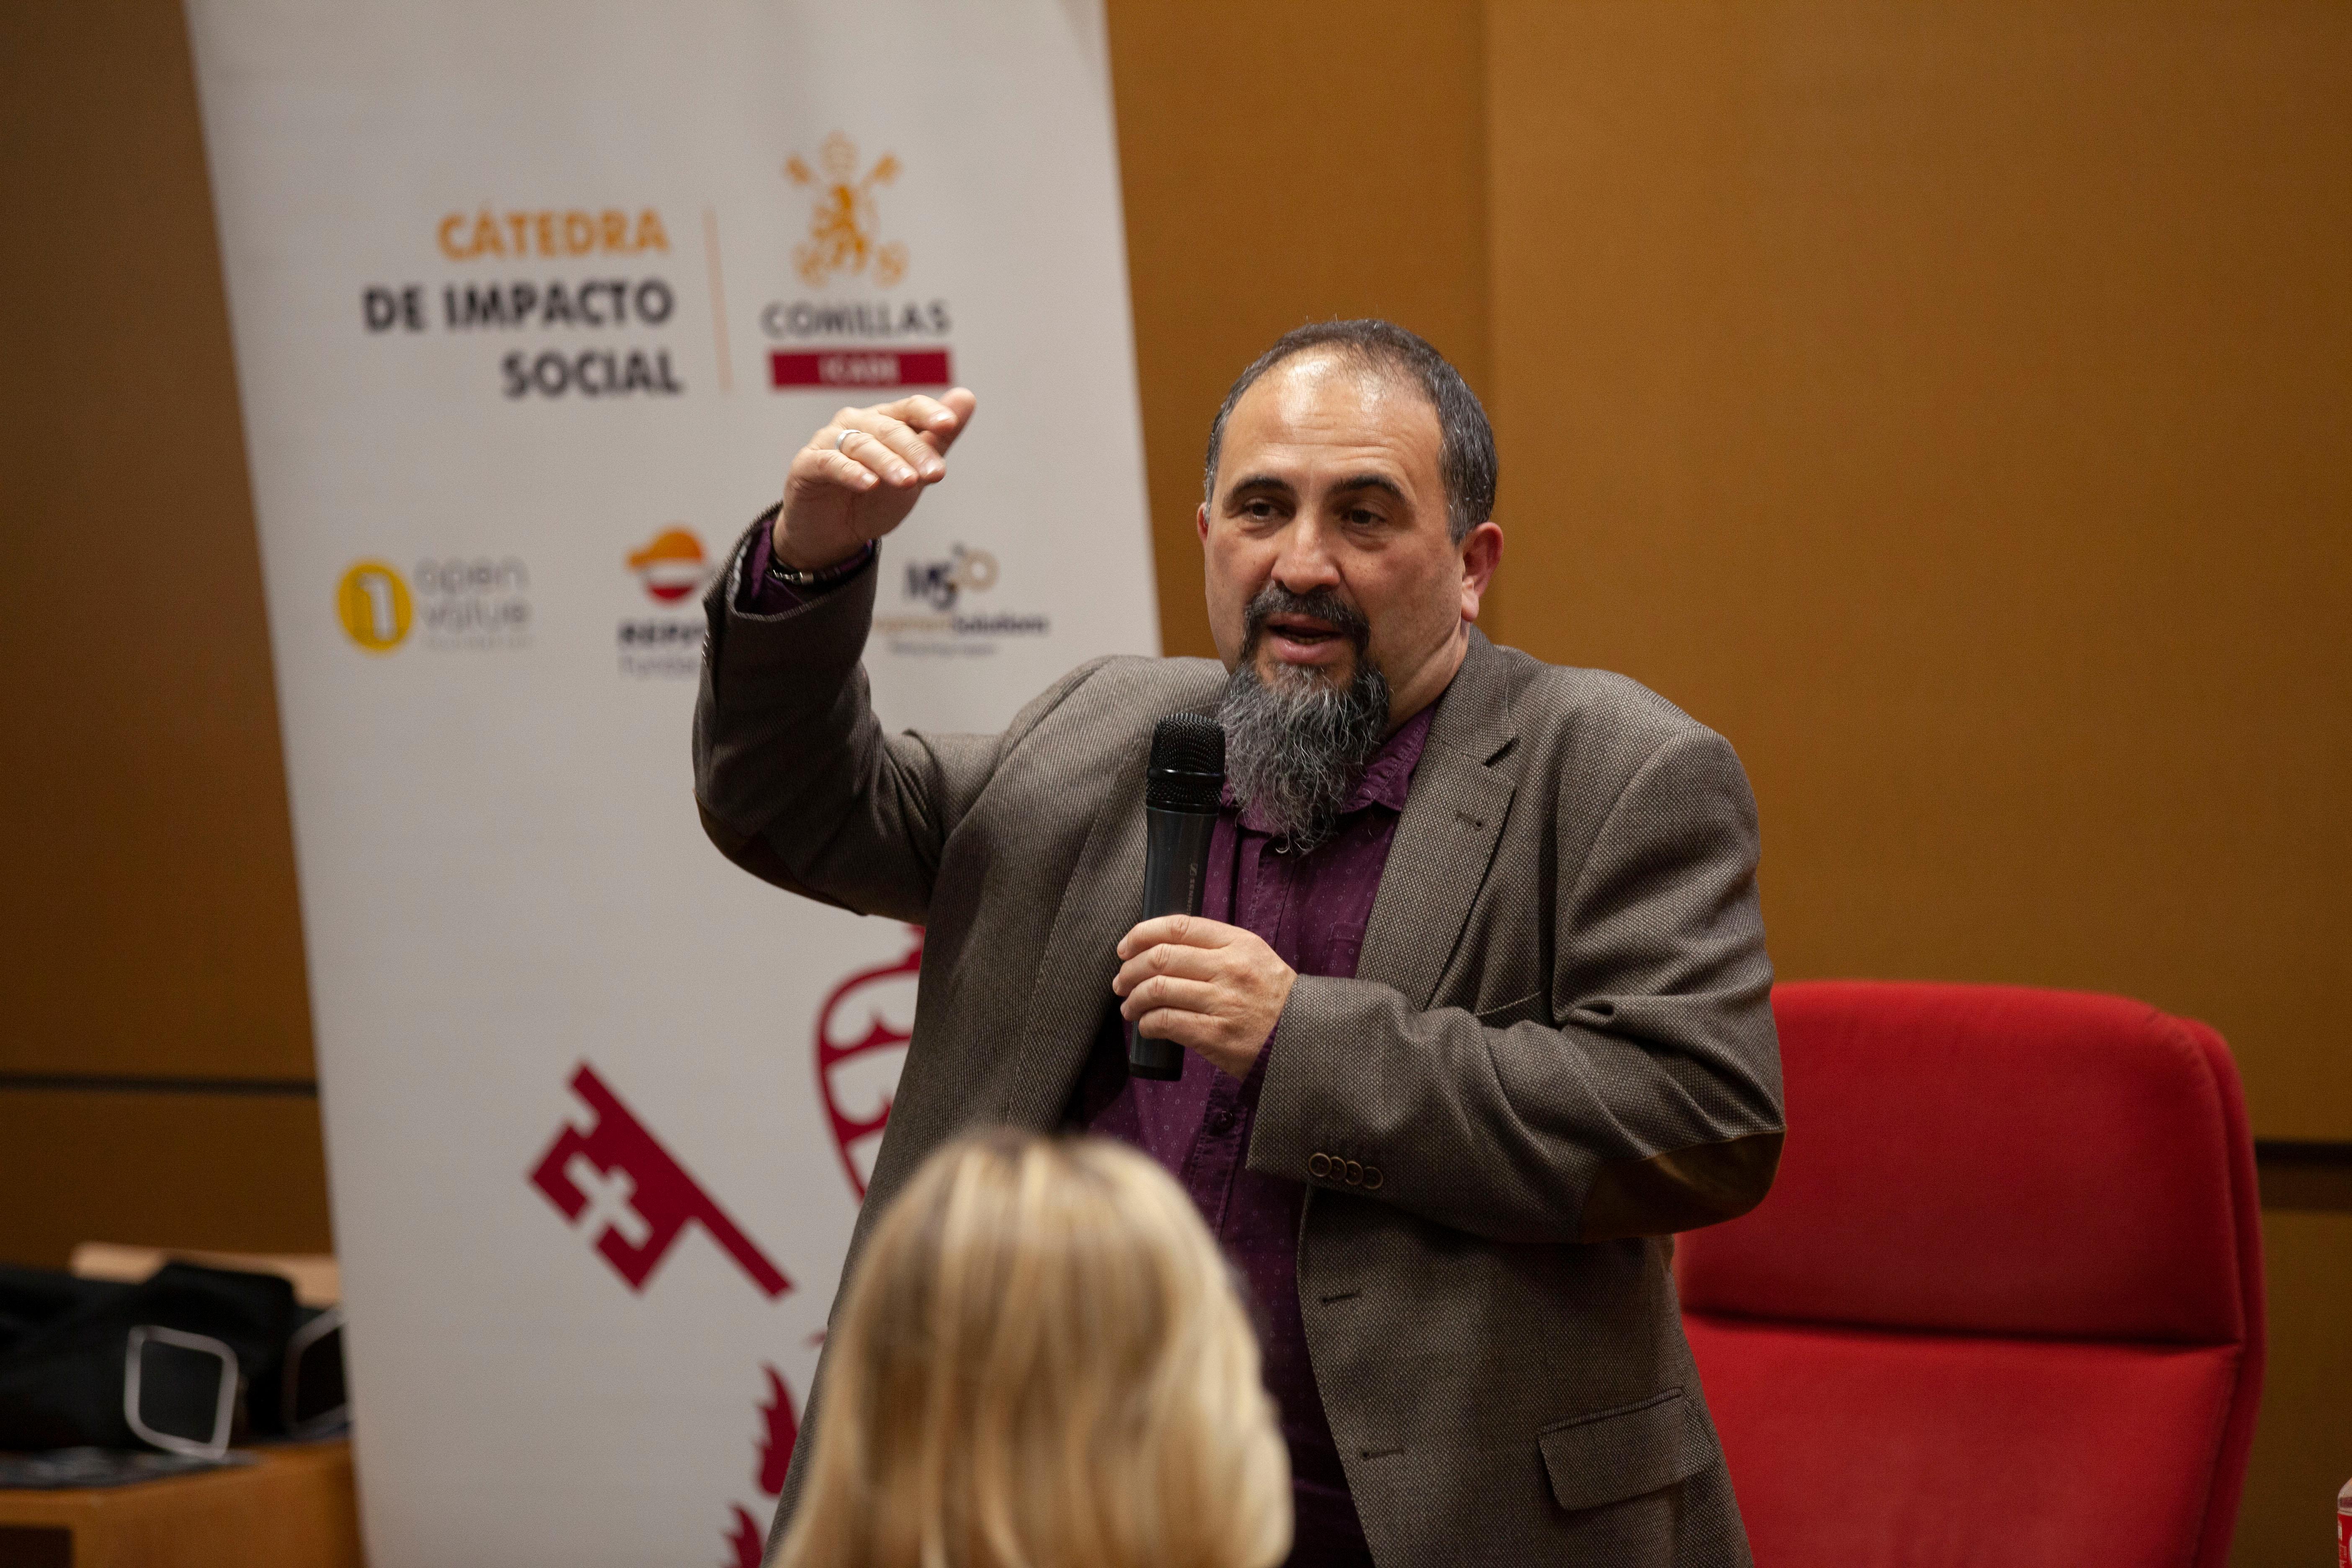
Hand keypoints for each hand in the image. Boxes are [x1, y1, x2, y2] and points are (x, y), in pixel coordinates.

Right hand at [773, 388, 977, 570]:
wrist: (835, 534)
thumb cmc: (874, 499)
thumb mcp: (913, 471)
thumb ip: (938, 438)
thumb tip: (967, 397)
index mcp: (885, 420)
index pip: (910, 408)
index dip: (929, 413)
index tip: (949, 425)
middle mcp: (857, 424)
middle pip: (890, 429)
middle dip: (914, 451)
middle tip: (935, 473)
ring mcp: (829, 442)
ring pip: (862, 445)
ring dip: (887, 462)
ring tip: (907, 481)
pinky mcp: (807, 464)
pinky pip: (830, 463)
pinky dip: (850, 472)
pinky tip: (868, 483)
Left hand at [1113, 915, 1295, 1079]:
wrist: (1303, 1040)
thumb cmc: (1275, 1001)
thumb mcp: (1255, 959)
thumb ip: (1217, 949)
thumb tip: (1165, 948)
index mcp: (1238, 944)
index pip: (1178, 927)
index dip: (1142, 934)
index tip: (1126, 947)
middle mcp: (1229, 968)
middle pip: (1160, 958)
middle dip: (1130, 969)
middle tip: (1121, 981)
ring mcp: (1222, 1002)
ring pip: (1157, 990)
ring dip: (1133, 999)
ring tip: (1129, 1007)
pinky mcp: (1215, 1035)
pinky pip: (1166, 1022)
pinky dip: (1148, 1023)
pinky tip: (1146, 1026)